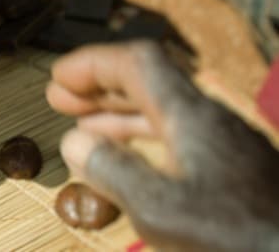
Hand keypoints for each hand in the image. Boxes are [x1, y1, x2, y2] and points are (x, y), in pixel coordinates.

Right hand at [46, 41, 278, 250]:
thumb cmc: (239, 239)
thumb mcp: (159, 208)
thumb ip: (112, 171)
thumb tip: (77, 143)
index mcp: (190, 117)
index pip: (137, 63)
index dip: (93, 64)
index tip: (59, 78)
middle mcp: (210, 121)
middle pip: (149, 82)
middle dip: (100, 87)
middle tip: (62, 100)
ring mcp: (227, 145)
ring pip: (165, 111)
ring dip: (120, 114)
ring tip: (85, 130)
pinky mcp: (238, 171)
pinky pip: (181, 136)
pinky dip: (145, 139)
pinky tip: (133, 163)